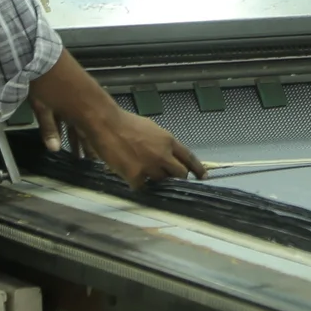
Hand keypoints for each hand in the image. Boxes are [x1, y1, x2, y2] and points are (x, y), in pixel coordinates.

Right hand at [74, 103, 205, 185]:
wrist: (107, 124)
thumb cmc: (126, 123)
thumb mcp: (151, 129)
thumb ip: (162, 143)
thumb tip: (167, 155)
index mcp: (168, 141)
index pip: (189, 157)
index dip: (197, 168)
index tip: (203, 177)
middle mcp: (163, 155)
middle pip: (180, 174)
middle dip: (177, 178)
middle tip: (171, 180)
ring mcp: (150, 167)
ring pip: (162, 182)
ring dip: (156, 181)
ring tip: (145, 173)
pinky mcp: (136, 176)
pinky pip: (143, 187)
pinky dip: (139, 184)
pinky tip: (132, 177)